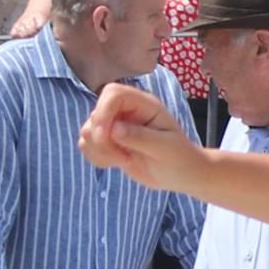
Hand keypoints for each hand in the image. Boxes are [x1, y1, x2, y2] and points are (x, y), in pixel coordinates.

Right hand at [77, 83, 201, 190]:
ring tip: (124, 160)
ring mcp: (114, 125)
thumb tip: (113, 129)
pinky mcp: (107, 141)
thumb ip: (140, 137)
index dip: (104, 111)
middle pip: (96, 113)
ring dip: (100, 150)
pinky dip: (97, 157)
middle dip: (101, 139)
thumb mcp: (165, 148)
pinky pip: (87, 145)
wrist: (181, 175)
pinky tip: (117, 163)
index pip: (114, 93)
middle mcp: (126, 111)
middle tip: (123, 157)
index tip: (105, 136)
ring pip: (87, 130)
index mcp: (144, 105)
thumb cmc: (180, 159)